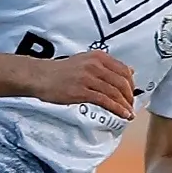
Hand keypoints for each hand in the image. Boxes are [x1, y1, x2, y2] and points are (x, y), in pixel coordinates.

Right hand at [23, 49, 137, 119]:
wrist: (40, 76)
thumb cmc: (60, 71)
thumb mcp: (85, 61)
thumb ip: (106, 66)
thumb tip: (129, 71)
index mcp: (98, 57)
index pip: (124, 70)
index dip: (131, 83)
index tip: (132, 93)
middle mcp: (95, 65)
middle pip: (122, 82)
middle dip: (130, 96)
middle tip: (131, 105)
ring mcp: (89, 78)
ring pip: (115, 93)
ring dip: (125, 105)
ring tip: (129, 113)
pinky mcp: (82, 92)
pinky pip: (105, 101)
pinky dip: (117, 109)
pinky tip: (122, 115)